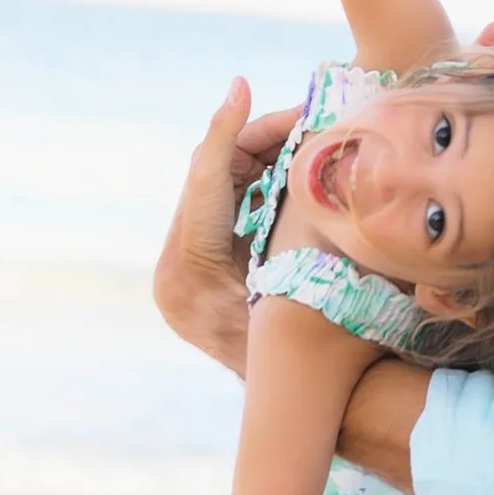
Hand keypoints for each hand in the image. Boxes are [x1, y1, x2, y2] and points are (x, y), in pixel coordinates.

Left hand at [151, 78, 295, 375]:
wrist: (298, 408)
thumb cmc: (320, 348)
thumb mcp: (312, 273)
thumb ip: (305, 213)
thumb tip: (314, 146)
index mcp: (193, 273)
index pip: (208, 179)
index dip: (228, 128)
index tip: (243, 86)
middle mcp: (173, 276)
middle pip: (207, 182)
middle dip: (252, 142)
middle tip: (303, 117)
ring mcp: (176, 282)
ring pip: (210, 197)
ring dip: (253, 162)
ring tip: (302, 137)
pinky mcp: (190, 282)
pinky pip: (215, 218)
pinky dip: (248, 190)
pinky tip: (287, 172)